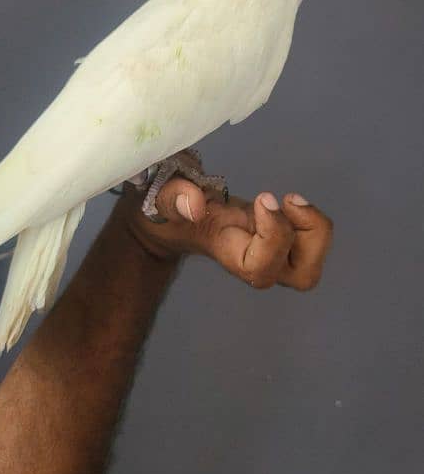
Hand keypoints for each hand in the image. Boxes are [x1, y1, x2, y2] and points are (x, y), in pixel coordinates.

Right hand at [119, 166, 332, 292]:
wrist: (168, 220)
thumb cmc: (164, 212)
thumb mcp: (158, 199)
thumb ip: (173, 197)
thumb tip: (195, 204)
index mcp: (229, 253)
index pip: (262, 267)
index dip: (273, 234)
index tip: (263, 198)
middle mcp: (256, 261)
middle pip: (302, 276)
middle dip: (308, 238)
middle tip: (288, 203)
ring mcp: (271, 253)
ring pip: (313, 262)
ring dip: (314, 227)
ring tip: (290, 202)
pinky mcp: (280, 239)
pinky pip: (312, 242)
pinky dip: (310, 219)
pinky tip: (288, 203)